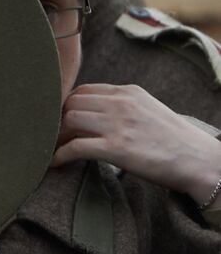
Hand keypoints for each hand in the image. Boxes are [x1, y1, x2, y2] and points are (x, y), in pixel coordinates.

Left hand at [53, 83, 220, 206]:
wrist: (200, 161)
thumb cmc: (174, 140)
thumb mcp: (148, 110)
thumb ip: (123, 106)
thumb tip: (93, 112)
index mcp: (129, 92)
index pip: (83, 90)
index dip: (67, 105)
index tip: (62, 120)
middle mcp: (121, 104)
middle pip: (71, 103)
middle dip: (58, 120)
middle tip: (55, 137)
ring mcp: (118, 125)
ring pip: (69, 120)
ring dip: (57, 136)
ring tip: (56, 148)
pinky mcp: (116, 148)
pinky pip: (75, 147)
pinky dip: (59, 155)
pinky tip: (54, 163)